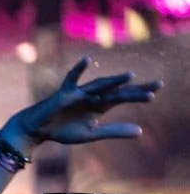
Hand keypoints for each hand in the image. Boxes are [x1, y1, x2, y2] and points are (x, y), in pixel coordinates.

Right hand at [4, 57, 159, 149]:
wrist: (37, 129)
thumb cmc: (63, 130)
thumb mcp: (91, 133)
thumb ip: (114, 131)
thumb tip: (141, 131)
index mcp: (100, 105)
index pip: (123, 97)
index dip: (139, 94)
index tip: (156, 91)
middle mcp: (93, 96)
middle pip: (117, 91)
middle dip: (135, 88)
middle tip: (157, 85)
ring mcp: (79, 93)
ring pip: (100, 85)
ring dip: (114, 81)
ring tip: (130, 76)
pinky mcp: (64, 94)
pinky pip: (71, 79)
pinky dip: (78, 70)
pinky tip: (86, 60)